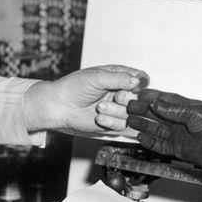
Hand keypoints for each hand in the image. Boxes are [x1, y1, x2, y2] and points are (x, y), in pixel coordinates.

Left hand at [24, 65, 148, 133]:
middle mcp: (121, 91)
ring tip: (100, 107)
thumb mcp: (97, 77)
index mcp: (119, 76)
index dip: (140, 84)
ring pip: (132, 113)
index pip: (140, 78)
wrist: (61, 106)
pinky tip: (99, 117)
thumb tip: (138, 80)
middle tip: (116, 96)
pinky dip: (112, 121)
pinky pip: (123, 125)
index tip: (134, 87)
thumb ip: (119, 78)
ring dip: (117, 111)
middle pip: (140, 98)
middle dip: (127, 98)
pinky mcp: (114, 122)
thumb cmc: (75, 87)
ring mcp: (118, 107)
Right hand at [127, 89, 201, 189]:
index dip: (151, 97)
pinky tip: (140, 138)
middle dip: (143, 110)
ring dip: (143, 125)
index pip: (166, 100)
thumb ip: (175, 109)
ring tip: (129, 121)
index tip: (138, 94)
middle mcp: (182, 121)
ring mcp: (180, 135)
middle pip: (158, 114)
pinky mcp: (179, 149)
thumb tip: (157, 104)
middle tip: (128, 107)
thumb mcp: (197, 114)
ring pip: (156, 129)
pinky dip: (149, 142)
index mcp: (188, 108)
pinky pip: (160, 145)